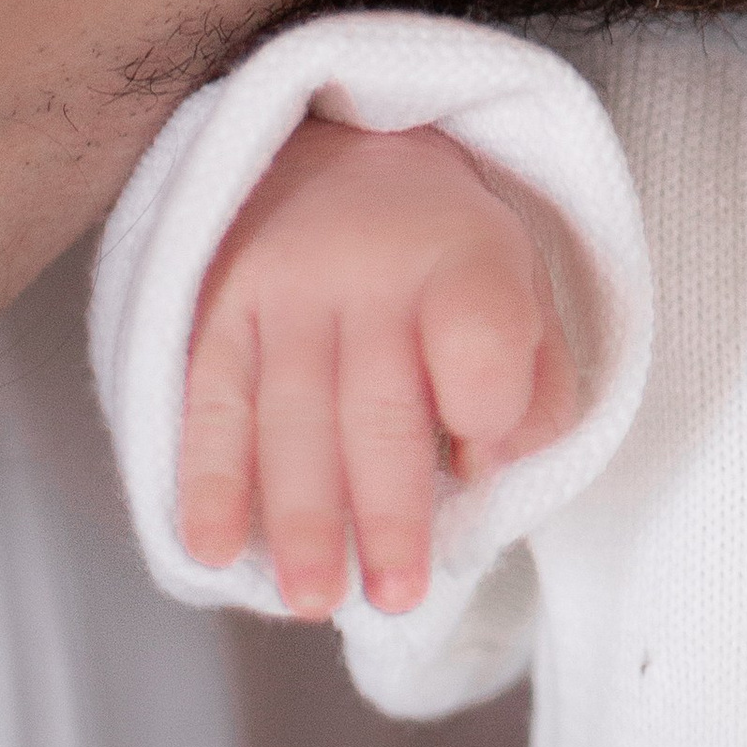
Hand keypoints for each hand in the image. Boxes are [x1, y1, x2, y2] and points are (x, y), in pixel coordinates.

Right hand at [179, 113, 577, 618]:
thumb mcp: (524, 284)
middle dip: (389, 513)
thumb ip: (534, 379)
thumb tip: (498, 474)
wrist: (344, 148)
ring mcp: (287, 292)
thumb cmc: (449, 251)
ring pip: (294, 419)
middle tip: (397, 595)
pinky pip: (212, 407)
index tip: (482, 472)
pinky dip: (211, 483)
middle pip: (381, 405)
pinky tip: (216, 549)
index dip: (487, 410)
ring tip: (316, 599)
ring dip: (303, 519)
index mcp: (465, 260)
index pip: (480, 340)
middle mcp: (372, 273)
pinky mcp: (217, 311)